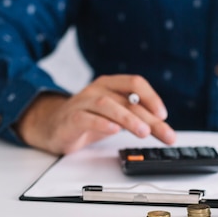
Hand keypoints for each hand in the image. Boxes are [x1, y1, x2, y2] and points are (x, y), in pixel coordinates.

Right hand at [14, 75, 175, 154]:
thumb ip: (138, 119)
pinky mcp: (71, 118)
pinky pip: (85, 118)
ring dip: (128, 118)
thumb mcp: (116, 116)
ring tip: (143, 132)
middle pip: (127, 100)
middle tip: (165, 133)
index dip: (152, 97)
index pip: (135, 83)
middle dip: (149, 118)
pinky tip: (113, 130)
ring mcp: (83, 102)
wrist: (52, 126)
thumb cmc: (89, 118)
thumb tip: (164, 128)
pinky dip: (101, 124)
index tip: (164, 115)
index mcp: (111, 84)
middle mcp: (97, 90)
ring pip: (107, 105)